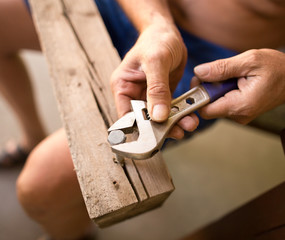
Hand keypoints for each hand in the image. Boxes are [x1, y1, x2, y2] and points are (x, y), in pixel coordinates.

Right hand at [111, 22, 198, 138]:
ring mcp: (148, 96)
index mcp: (123, 86)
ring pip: (158, 118)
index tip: (155, 137)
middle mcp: (133, 94)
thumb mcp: (156, 61)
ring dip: (173, 124)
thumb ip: (156, 89)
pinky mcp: (161, 96)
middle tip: (178, 132)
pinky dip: (179, 116)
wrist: (167, 33)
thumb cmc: (156, 40)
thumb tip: (158, 115)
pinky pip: (169, 111)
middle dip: (161, 128)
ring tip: (188, 125)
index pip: (126, 116)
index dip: (139, 129)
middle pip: (144, 121)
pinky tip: (189, 117)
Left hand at [193, 49, 284, 123]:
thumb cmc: (277, 68)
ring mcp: (240, 115)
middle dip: (208, 89)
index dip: (199, 95)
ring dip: (217, 88)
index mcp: (240, 105)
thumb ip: (222, 68)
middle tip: (218, 73)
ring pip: (215, 104)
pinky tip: (235, 82)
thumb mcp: (249, 61)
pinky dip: (224, 91)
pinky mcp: (241, 111)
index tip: (200, 80)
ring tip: (232, 76)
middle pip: (209, 106)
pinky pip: (224, 102)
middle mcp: (239, 115)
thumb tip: (199, 72)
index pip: (205, 110)